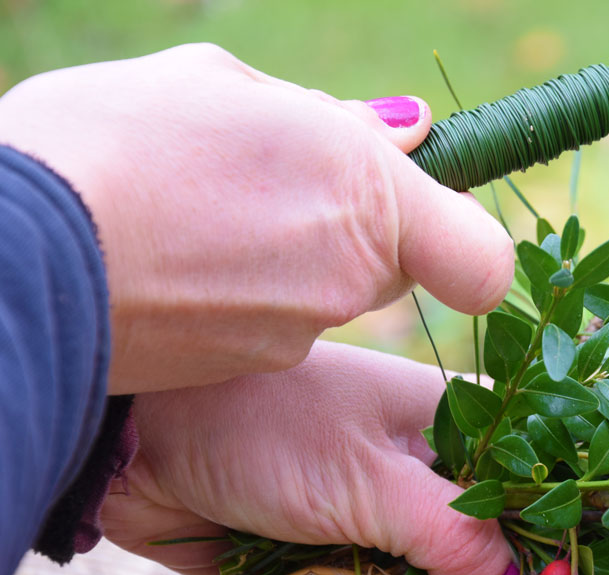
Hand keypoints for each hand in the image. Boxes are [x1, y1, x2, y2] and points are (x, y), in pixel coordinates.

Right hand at [0, 43, 512, 392]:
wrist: (11, 255)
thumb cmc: (108, 144)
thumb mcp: (221, 88)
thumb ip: (332, 120)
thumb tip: (405, 131)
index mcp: (366, 193)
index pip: (482, 261)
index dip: (464, 242)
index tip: (432, 210)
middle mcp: (349, 278)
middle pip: (389, 260)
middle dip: (350, 222)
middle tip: (271, 178)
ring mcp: (299, 335)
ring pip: (326, 292)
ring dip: (286, 255)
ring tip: (196, 213)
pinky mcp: (247, 373)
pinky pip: (271, 326)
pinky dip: (242, 297)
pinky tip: (175, 261)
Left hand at [99, 341, 524, 574]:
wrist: (138, 440)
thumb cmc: (260, 426)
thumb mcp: (369, 480)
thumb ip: (452, 538)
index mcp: (451, 423)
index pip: (528, 485)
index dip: (551, 543)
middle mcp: (424, 469)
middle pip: (487, 545)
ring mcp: (381, 513)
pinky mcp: (339, 552)